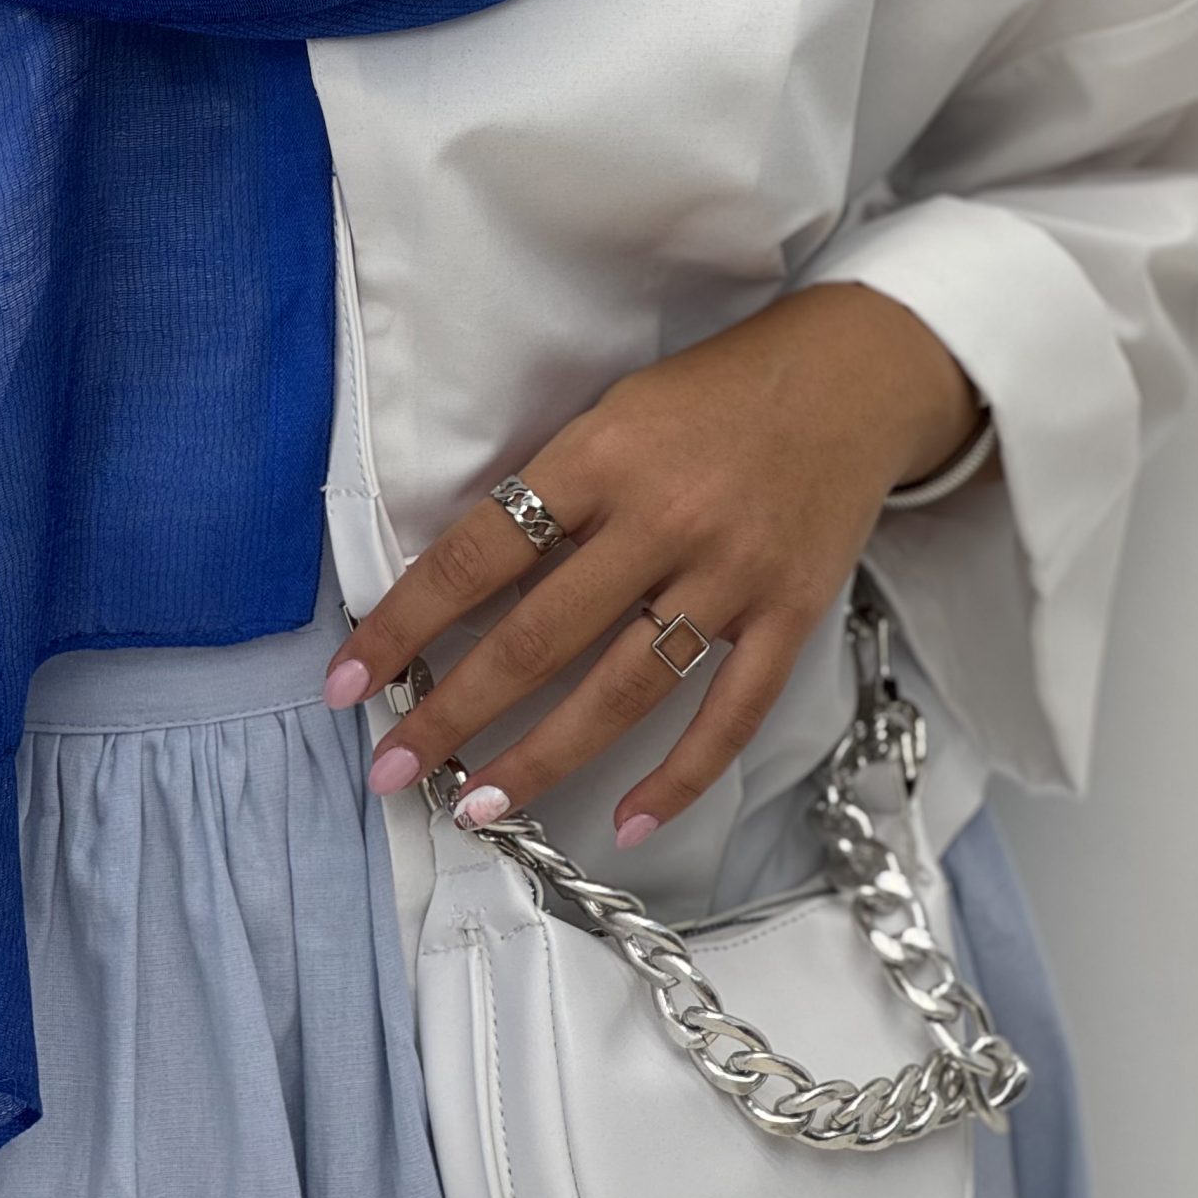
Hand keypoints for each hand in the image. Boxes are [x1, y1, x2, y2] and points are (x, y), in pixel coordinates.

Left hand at [321, 281, 983, 845]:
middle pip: (538, 637)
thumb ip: (552, 488)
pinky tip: (627, 824)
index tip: (348, 679)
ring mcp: (731, 573)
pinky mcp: (791, 613)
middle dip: (453, 711)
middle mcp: (661, 519)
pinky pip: (729, 714)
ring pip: (622, 689)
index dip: (405, 622)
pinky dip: (680, 777)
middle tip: (390, 767)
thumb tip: (465, 582)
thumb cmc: (710, 393)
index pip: (478, 554)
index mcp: (599, 455)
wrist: (850, 374)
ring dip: (543, 757)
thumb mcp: (612, 411)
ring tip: (479, 806)